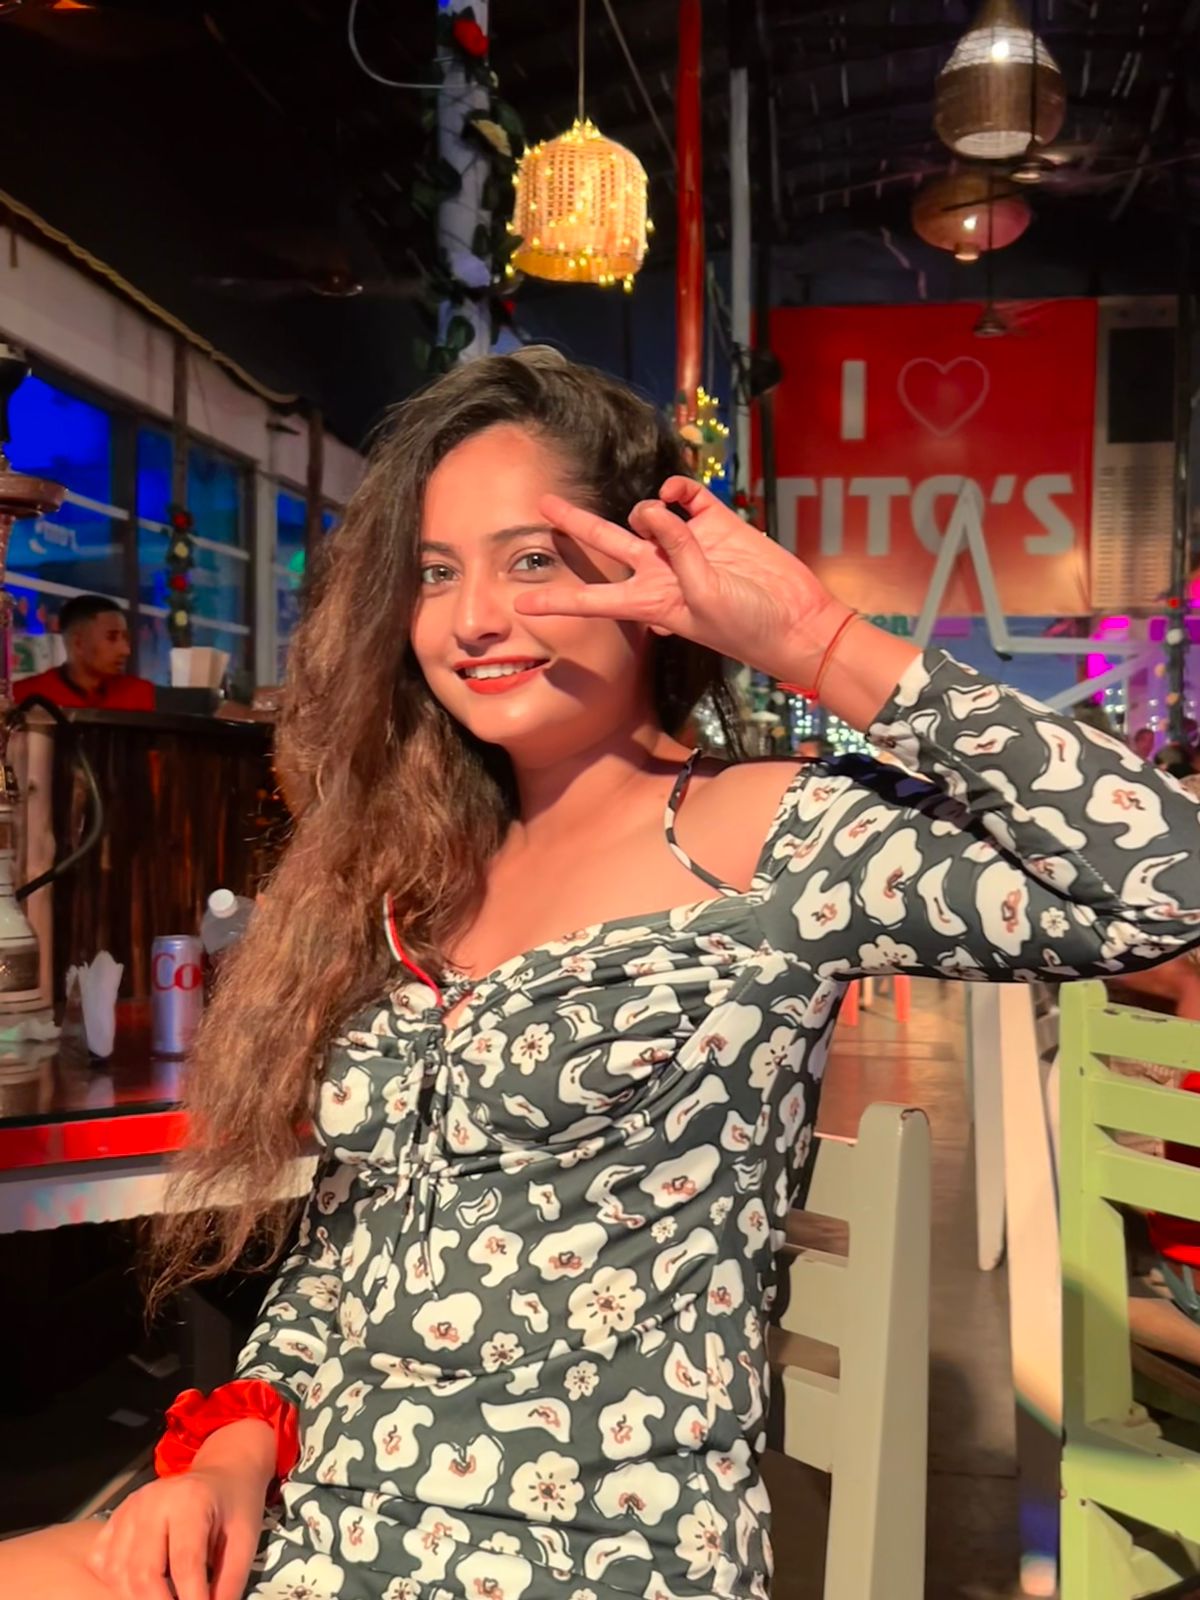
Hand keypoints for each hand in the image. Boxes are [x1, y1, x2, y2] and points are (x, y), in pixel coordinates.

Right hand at [87, 1461, 267, 1599]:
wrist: (221, 1473)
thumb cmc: (235, 1505)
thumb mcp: (245, 1539)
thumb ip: (229, 1583)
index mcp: (190, 1500)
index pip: (185, 1564)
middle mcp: (152, 1502)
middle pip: (144, 1573)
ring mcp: (129, 1510)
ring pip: (118, 1574)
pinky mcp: (115, 1519)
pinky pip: (102, 1563)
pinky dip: (118, 1586)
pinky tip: (141, 1590)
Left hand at [515, 478, 850, 683]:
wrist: (796, 618)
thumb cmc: (746, 626)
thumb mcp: (703, 597)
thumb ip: (676, 552)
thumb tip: (655, 506)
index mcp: (650, 602)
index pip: (592, 601)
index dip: (556, 600)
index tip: (520, 603)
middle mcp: (661, 571)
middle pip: (605, 544)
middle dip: (574, 525)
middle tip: (542, 505)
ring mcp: (687, 545)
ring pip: (646, 514)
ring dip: (648, 510)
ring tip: (667, 518)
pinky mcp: (716, 523)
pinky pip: (684, 495)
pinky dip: (677, 489)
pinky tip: (679, 494)